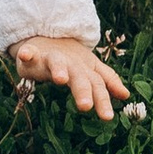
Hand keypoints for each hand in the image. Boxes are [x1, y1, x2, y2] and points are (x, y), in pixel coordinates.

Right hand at [12, 35, 131, 118]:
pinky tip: (26, 55)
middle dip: (82, 90)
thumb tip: (126, 95)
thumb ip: (107, 81)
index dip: (103, 99)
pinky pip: (28, 52)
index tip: (108, 118)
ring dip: (59, 69)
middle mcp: (70, 64)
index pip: (97, 85)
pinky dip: (27, 53)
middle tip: (85, 106)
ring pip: (56, 63)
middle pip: (79, 77)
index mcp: (85, 70)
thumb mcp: (90, 70)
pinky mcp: (33, 53)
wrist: (48, 35)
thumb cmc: (71, 60)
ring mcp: (51, 57)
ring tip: (61, 79)